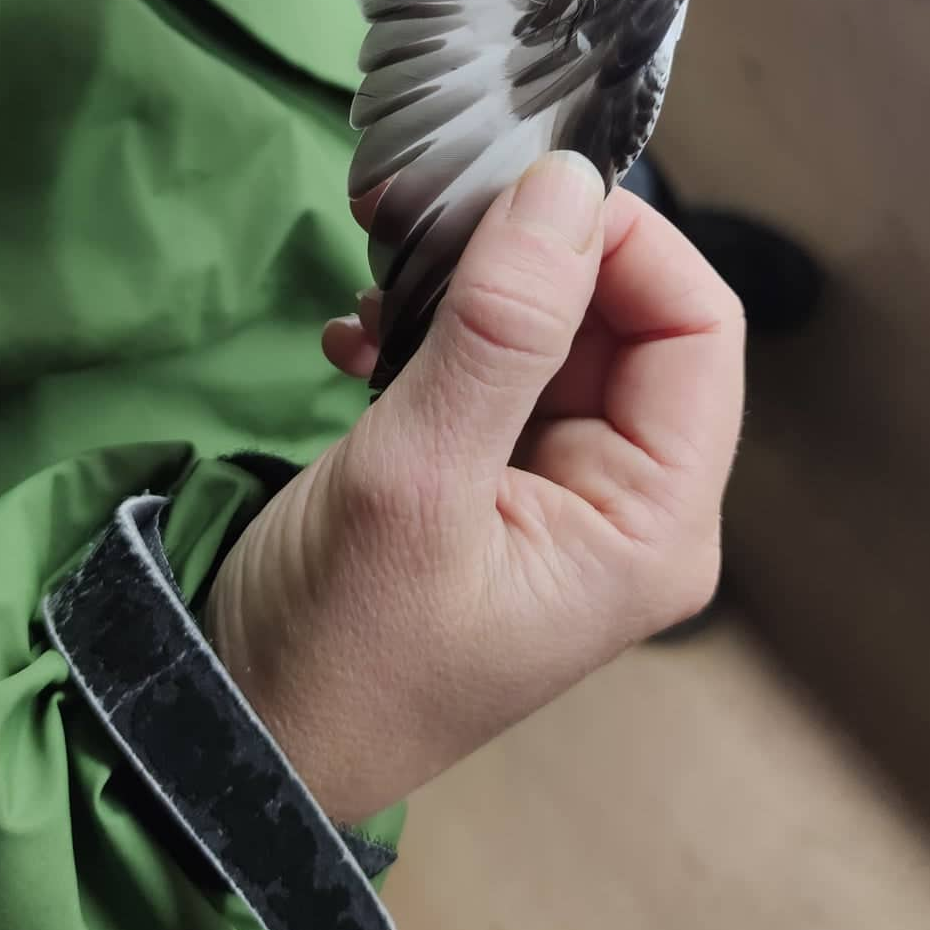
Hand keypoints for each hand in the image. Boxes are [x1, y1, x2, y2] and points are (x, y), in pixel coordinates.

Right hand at [208, 155, 743, 822]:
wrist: (233, 745)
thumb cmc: (338, 645)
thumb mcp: (417, 479)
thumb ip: (499, 329)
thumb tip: (566, 184)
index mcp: (653, 522)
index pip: (696, 326)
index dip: (621, 241)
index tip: (512, 192)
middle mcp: (628, 506)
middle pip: (625, 321)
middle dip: (527, 256)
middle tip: (420, 216)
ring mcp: (557, 496)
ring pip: (549, 334)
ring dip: (468, 291)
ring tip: (373, 286)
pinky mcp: (488, 486)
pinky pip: (489, 372)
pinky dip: (429, 336)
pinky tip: (356, 341)